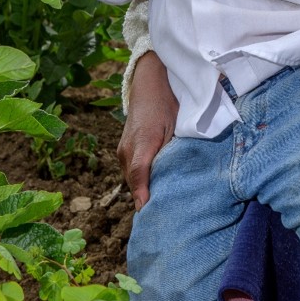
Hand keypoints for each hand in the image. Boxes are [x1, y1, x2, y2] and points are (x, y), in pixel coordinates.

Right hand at [118, 52, 177, 209]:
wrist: (148, 84)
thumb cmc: (166, 104)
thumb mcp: (174, 126)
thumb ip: (173, 150)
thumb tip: (176, 172)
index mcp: (141, 144)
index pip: (139, 175)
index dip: (143, 195)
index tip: (147, 212)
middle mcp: (127, 150)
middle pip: (135, 183)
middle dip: (147, 198)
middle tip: (164, 216)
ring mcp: (123, 150)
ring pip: (133, 178)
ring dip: (145, 189)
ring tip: (162, 206)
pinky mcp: (125, 150)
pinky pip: (132, 171)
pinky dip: (142, 180)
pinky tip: (155, 188)